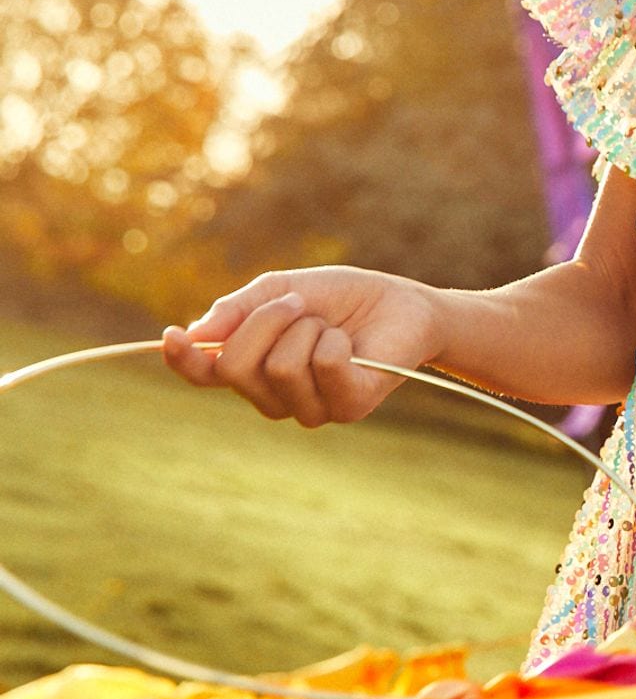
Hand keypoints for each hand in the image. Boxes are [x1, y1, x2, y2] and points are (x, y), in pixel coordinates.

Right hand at [161, 268, 444, 428]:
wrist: (401, 303)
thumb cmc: (339, 298)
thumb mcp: (280, 289)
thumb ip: (238, 310)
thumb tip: (194, 333)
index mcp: (252, 369)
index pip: (205, 375)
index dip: (182, 361)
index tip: (172, 336)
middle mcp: (275, 398)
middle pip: (236, 367)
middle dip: (265, 321)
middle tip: (298, 303)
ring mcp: (311, 409)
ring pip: (279, 368)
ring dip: (306, 328)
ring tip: (330, 325)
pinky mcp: (349, 408)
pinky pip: (323, 367)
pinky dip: (336, 340)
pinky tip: (351, 343)